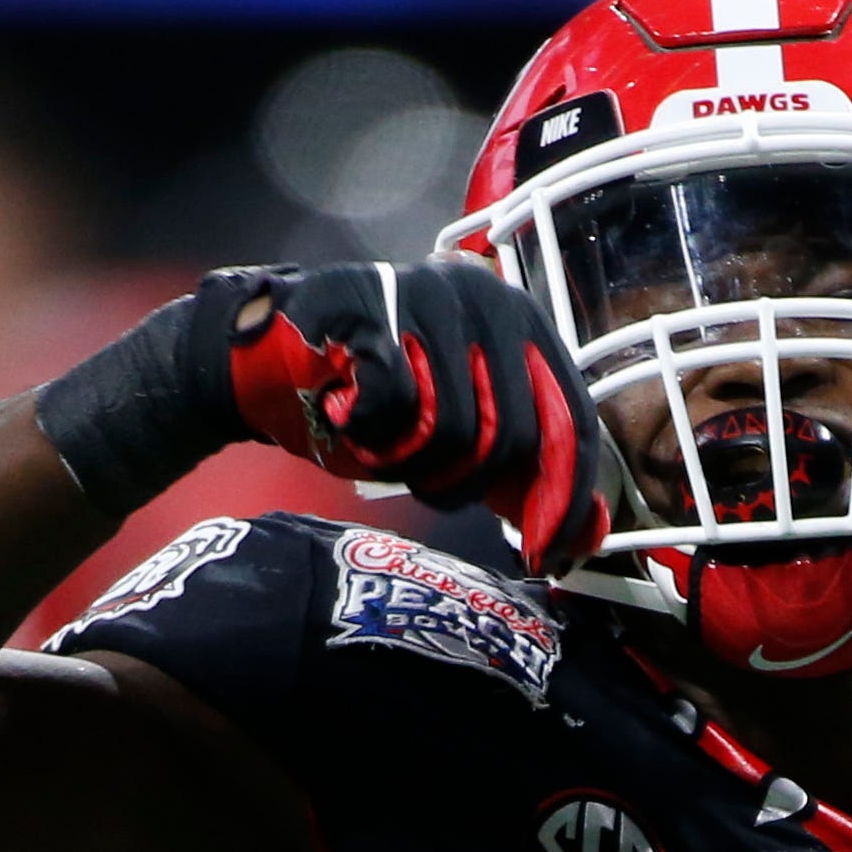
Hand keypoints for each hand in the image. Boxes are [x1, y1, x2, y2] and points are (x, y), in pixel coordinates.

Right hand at [36, 261, 615, 573]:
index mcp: (522, 325)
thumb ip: (523, 478)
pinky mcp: (370, 305)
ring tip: (380, 439)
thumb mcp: (460, 441)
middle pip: (514, 442)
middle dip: (465, 487)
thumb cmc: (363, 407)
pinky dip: (367, 435)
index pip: (573, 423)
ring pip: (455, 434)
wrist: (261, 369)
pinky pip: (396, 411)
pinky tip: (345, 414)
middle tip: (419, 476)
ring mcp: (427, 295)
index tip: (548, 556)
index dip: (566, 503)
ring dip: (410, 464)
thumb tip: (590, 534)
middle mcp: (486, 296)